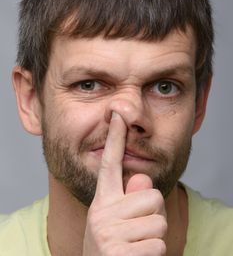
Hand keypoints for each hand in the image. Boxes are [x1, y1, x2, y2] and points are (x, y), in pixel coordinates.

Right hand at [83, 112, 166, 255]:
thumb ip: (131, 197)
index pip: (109, 164)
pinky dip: (154, 255)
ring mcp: (108, 234)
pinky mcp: (118, 254)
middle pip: (152, 196)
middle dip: (154, 214)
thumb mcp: (118, 220)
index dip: (115, 138)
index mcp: (103, 201)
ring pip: (158, 222)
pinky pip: (158, 245)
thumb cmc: (114, 246)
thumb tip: (143, 179)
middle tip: (138, 230)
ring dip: (154, 236)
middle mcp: (101, 213)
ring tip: (136, 245)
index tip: (118, 114)